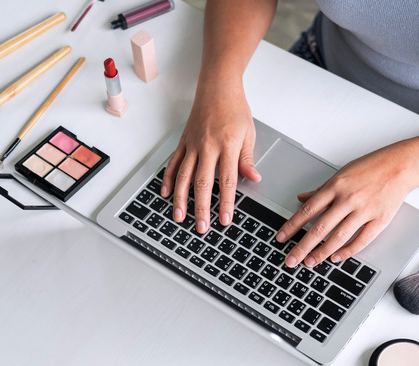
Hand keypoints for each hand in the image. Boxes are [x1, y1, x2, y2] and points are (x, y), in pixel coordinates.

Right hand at [161, 84, 261, 232]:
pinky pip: (173, 163)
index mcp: (227, 145)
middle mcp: (207, 146)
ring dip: (180, 199)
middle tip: (201, 227)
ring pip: (183, 176)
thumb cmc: (234, 109)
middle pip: (202, 183)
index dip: (226, 203)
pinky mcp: (183, 142)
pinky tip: (165, 194)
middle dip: (201, 208)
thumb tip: (253, 178)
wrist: (217, 87)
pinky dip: (167, 179)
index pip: (227, 180)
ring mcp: (192, 144)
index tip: (225, 220)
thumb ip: (246, 159)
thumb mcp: (248, 133)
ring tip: (179, 217)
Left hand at [275, 146, 417, 267]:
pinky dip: (347, 251)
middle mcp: (348, 199)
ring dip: (322, 252)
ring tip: (310, 262)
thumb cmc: (371, 167)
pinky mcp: (380, 220)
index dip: (292, 226)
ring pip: (339, 237)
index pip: (308, 210)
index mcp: (336, 186)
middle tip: (291, 260)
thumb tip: (301, 198)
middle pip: (320, 227)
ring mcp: (364, 210)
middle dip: (303, 246)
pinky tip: (336, 257)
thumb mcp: (341, 174)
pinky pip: (361, 240)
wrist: (400, 165)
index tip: (281, 238)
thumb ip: (321, 190)